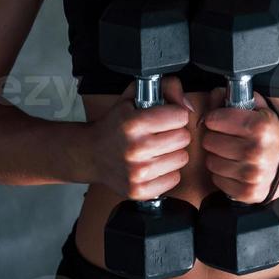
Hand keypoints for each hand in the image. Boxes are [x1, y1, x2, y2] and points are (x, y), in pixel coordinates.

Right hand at [84, 75, 192, 199]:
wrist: (90, 155)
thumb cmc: (116, 125)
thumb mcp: (134, 96)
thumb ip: (167, 87)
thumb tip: (188, 106)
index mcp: (133, 123)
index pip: (181, 116)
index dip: (175, 114)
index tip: (165, 117)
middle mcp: (135, 148)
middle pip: (184, 138)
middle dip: (175, 133)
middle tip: (161, 134)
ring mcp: (137, 172)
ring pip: (182, 158)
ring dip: (172, 153)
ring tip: (156, 150)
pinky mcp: (139, 190)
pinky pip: (174, 179)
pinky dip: (167, 172)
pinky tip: (154, 165)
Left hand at [200, 89, 278, 202]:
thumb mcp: (264, 110)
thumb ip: (239, 98)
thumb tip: (215, 95)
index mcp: (260, 127)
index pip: (214, 120)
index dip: (215, 119)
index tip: (219, 121)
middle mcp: (255, 151)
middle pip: (209, 142)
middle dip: (215, 137)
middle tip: (226, 138)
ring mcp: (252, 174)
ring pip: (211, 162)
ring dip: (218, 157)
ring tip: (232, 154)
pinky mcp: (248, 192)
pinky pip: (218, 180)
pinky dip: (223, 175)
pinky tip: (235, 168)